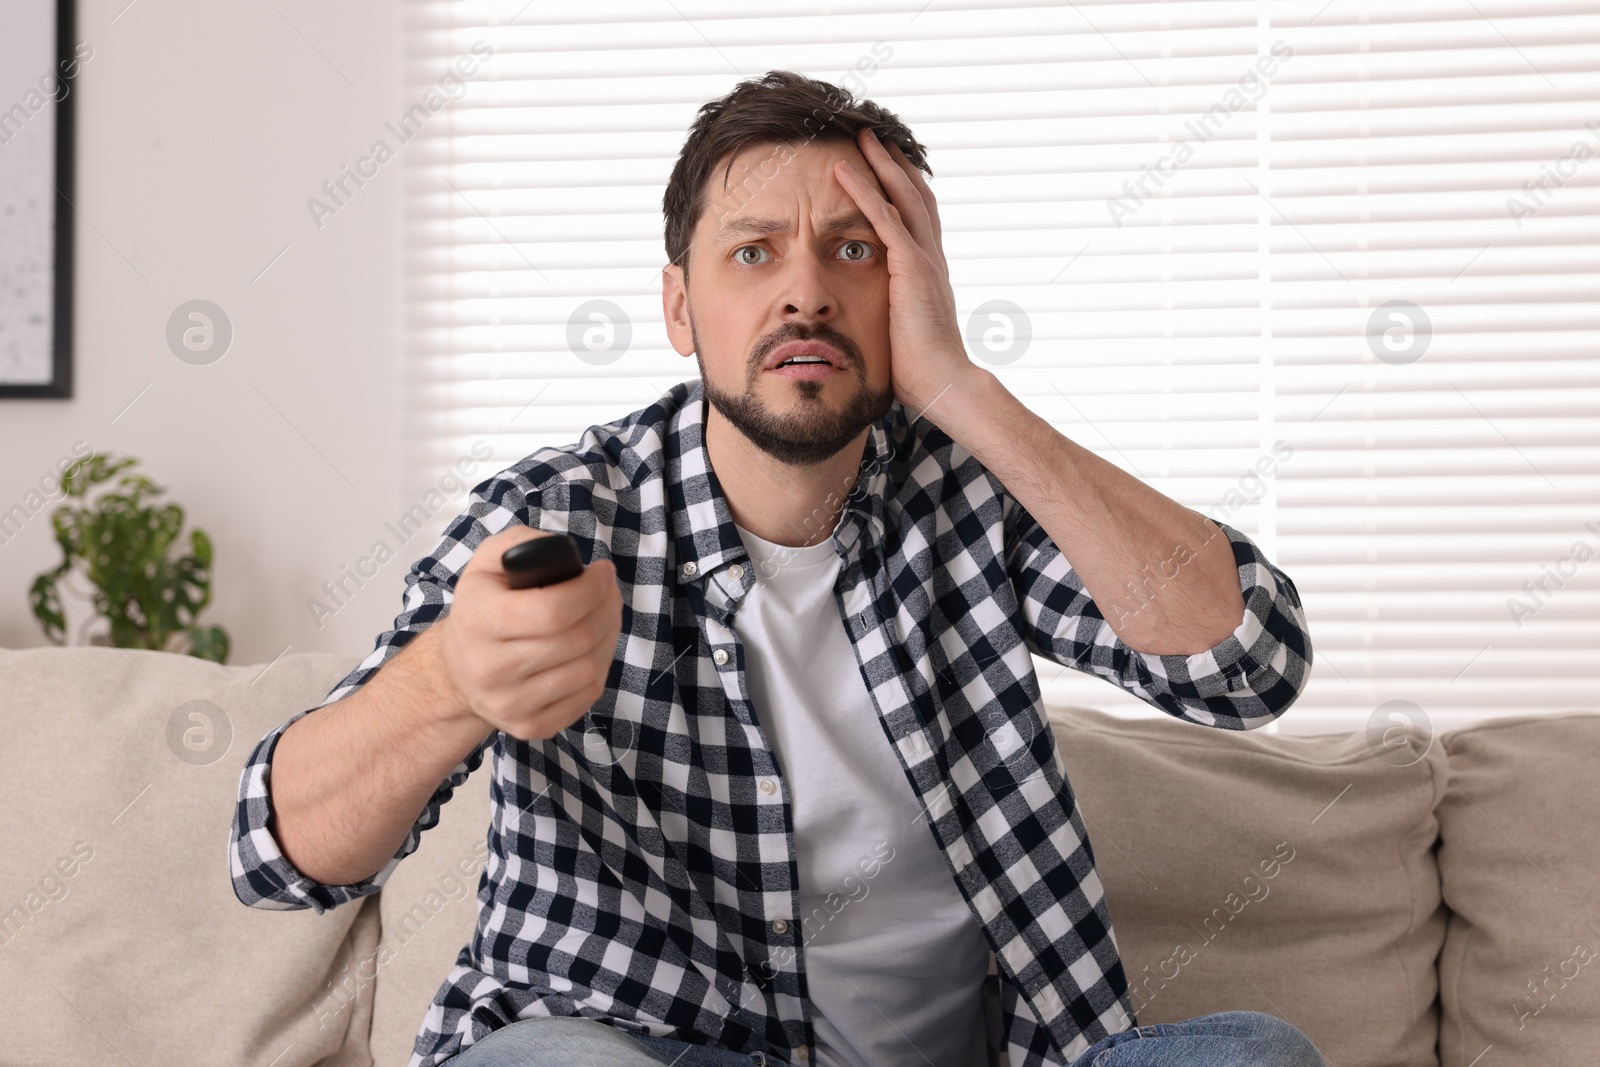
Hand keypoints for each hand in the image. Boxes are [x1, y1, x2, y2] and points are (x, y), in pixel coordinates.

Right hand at [436, 527, 622, 741]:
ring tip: (603, 616)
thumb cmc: (482, 608)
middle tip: (609, 592)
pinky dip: (600, 665)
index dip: (590, 589)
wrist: (457, 670)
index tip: (603, 572)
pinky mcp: (531, 726)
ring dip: (608, 636)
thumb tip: (567, 556)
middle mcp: (490, 669)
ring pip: (589, 669)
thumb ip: (523, 544)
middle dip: (606, 608)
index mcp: (478, 622)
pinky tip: (592, 646)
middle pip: (576, 639)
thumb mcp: (487, 562)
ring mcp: (511, 704)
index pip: (553, 611)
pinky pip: (588, 695)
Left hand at [832, 126, 978, 416]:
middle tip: (875, 135)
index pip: (919, 218)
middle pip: (915, 195)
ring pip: (903, 196)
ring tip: (861, 136)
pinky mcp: (911, 267)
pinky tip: (844, 170)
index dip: (904, 188)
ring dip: (881, 163)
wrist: (943, 382)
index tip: (887, 165)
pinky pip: (884, 218)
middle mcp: (931, 257)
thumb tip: (876, 322)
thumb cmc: (921, 370)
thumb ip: (893, 314)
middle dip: (895, 163)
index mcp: (929, 271)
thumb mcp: (903, 331)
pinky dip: (864, 191)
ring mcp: (924, 259)